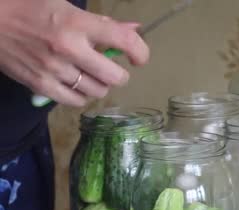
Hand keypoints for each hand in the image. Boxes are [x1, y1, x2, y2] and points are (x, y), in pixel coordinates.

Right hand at [0, 0, 148, 106]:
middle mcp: (68, 48)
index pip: (124, 41)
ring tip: (90, 75)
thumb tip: (134, 30)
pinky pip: (76, 101)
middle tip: (111, 69)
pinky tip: (76, 85)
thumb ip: (102, 22)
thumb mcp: (66, 6)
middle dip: (119, 74)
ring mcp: (54, 69)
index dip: (140, 52)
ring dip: (100, 85)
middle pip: (115, 77)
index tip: (139, 59)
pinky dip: (81, 96)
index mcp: (77, 23)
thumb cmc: (29, 8)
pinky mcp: (39, 85)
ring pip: (98, 91)